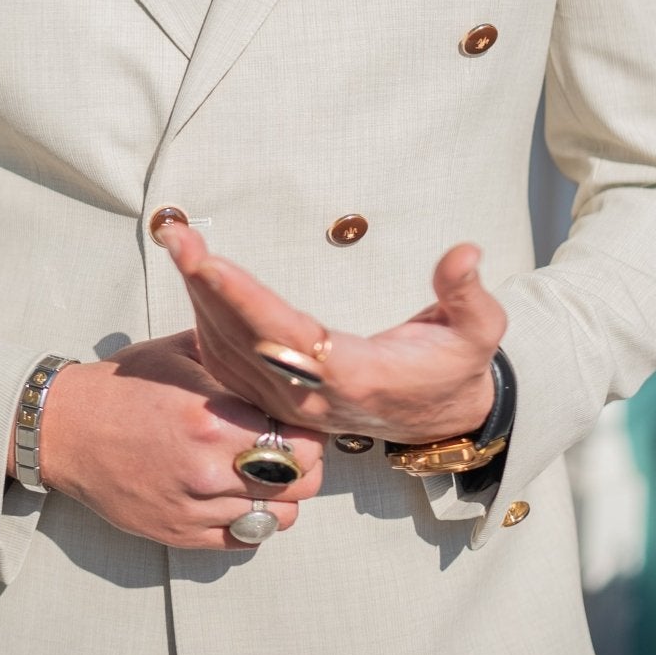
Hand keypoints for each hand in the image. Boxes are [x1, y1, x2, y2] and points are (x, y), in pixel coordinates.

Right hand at [37, 330, 325, 549]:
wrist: (63, 430)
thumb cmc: (122, 387)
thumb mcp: (179, 353)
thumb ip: (234, 359)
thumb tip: (280, 359)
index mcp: (212, 418)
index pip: (302, 442)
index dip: (311, 432)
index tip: (300, 422)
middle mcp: (207, 468)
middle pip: (301, 483)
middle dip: (306, 465)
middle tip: (291, 449)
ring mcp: (194, 507)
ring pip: (279, 517)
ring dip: (282, 496)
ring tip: (264, 473)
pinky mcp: (179, 534)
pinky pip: (245, 540)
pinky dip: (254, 521)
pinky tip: (241, 495)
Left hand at [154, 224, 504, 443]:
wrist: (444, 418)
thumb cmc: (455, 367)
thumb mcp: (479, 332)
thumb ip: (467, 295)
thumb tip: (464, 254)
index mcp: (356, 377)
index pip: (289, 337)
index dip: (246, 299)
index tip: (211, 262)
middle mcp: (313, 396)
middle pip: (244, 340)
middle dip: (205, 285)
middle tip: (176, 237)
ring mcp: (292, 404)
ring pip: (229, 352)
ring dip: (198, 296)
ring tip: (178, 245)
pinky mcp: (280, 401)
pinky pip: (229, 365)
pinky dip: (204, 321)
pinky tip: (191, 284)